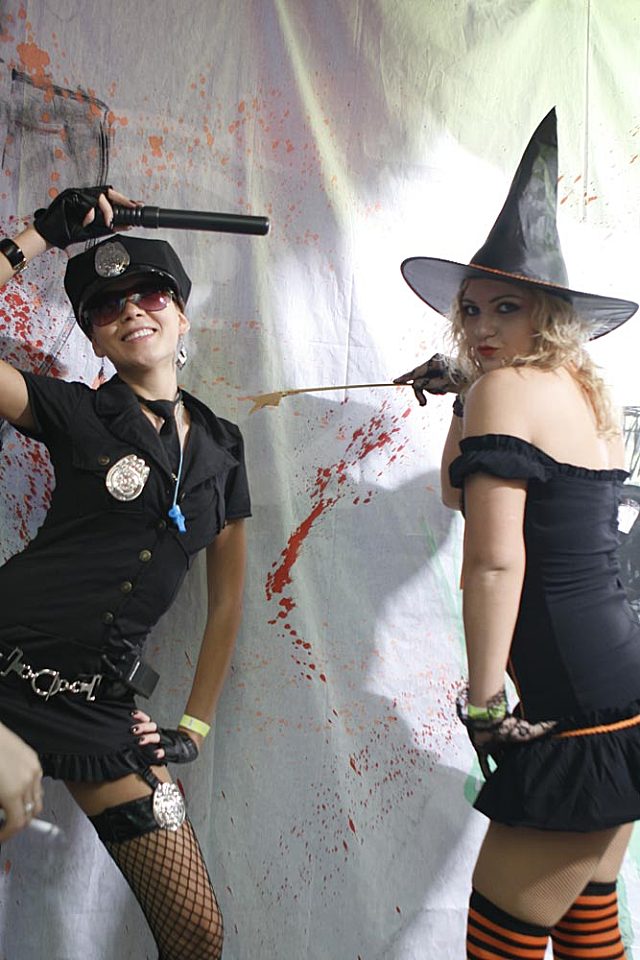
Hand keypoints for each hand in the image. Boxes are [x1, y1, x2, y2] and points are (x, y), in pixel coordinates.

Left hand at [0, 723, 42, 840]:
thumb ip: (1, 806)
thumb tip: (3, 815)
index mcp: (12, 792)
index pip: (17, 824)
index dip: (8, 834)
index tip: (2, 836)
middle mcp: (27, 782)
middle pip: (31, 814)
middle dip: (18, 823)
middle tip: (5, 824)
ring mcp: (34, 769)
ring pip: (38, 799)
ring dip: (26, 807)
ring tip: (10, 806)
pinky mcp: (34, 759)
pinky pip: (37, 783)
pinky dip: (29, 791)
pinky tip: (15, 789)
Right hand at [33, 186, 138, 248]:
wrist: (50, 235)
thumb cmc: (69, 231)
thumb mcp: (93, 230)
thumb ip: (108, 227)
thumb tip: (127, 225)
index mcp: (92, 201)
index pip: (111, 197)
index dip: (125, 201)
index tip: (138, 206)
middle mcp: (85, 195)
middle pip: (108, 192)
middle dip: (122, 200)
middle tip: (134, 207)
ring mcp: (78, 194)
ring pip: (98, 195)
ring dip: (106, 209)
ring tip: (108, 222)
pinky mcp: (70, 197)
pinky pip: (85, 202)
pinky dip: (89, 213)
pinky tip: (88, 222)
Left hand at [131, 710, 198, 762]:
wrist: (190, 747)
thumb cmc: (172, 744)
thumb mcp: (159, 739)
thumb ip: (148, 736)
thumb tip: (134, 733)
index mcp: (158, 731)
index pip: (148, 721)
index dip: (141, 717)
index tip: (132, 714)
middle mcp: (162, 735)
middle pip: (152, 727)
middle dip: (142, 727)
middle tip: (133, 729)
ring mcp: (167, 742)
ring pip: (157, 737)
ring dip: (148, 738)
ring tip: (140, 740)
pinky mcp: (173, 751)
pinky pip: (166, 752)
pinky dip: (161, 752)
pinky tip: (156, 754)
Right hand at [393, 353, 462, 406]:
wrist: (477, 379)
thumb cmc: (462, 380)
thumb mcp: (442, 384)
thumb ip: (426, 384)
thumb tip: (414, 385)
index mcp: (435, 361)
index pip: (416, 371)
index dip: (405, 378)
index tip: (395, 381)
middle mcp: (435, 360)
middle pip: (420, 377)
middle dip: (422, 390)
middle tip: (423, 403)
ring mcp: (439, 364)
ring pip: (426, 381)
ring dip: (432, 390)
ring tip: (443, 392)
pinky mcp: (442, 369)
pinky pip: (433, 380)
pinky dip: (436, 387)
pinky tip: (445, 390)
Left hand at [456, 689, 555, 778]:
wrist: (488, 721)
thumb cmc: (509, 725)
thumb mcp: (529, 731)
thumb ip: (543, 729)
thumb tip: (558, 724)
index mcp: (513, 738)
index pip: (519, 750)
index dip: (524, 757)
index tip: (530, 766)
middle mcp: (503, 742)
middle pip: (508, 756)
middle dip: (513, 764)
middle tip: (519, 778)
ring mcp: (492, 746)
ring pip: (497, 760)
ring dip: (501, 769)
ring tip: (508, 782)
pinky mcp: (482, 749)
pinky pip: (484, 763)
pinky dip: (487, 772)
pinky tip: (490, 780)